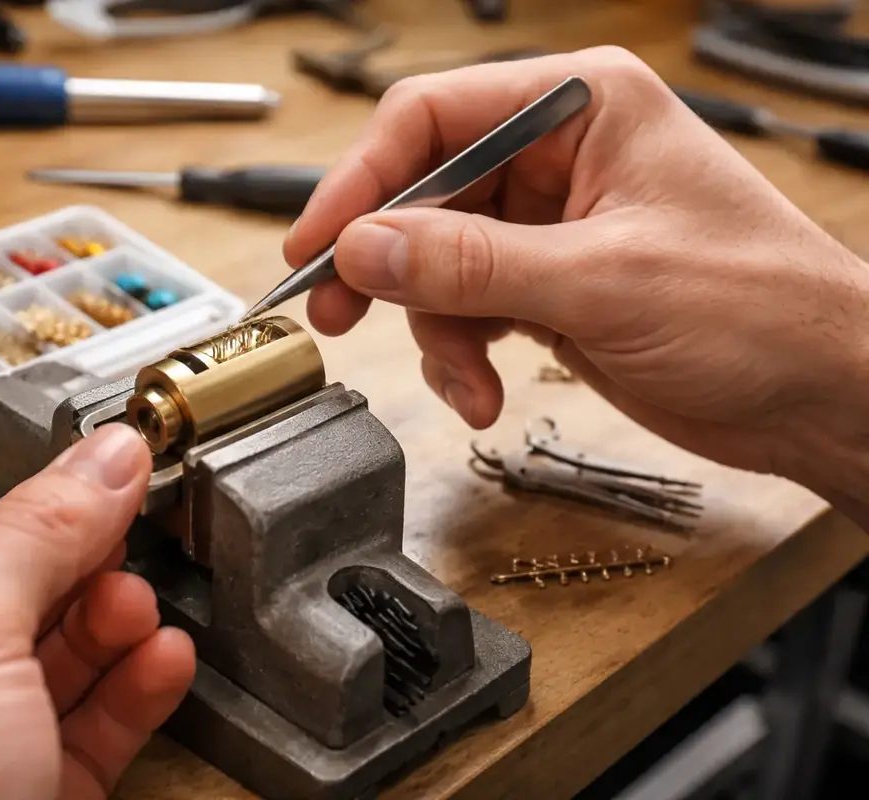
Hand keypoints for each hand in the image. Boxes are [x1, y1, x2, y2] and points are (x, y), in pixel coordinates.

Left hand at [0, 424, 194, 799]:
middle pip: (14, 604)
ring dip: (117, 631)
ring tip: (149, 610)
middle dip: (85, 575)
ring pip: (59, 670)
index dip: (43, 509)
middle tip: (140, 541)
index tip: (118, 472)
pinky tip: (166, 662)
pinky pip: (89, 732)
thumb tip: (107, 454)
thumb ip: (38, 534)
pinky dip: (135, 692)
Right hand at [284, 47, 868, 519]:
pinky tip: (483, 388)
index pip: (433, 117)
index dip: (362, 179)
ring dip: (435, 330)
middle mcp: (558, 156)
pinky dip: (460, 353)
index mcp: (582, 108)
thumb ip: (470, 263)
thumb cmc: (761, 311)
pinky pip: (464, 308)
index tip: (317, 243)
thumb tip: (364, 248)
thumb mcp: (601, 282)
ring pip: (435, 263)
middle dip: (388, 266)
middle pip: (423, 193)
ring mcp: (548, 224)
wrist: (819, 396)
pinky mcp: (546, 285)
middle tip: (338, 314)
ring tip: (465, 380)